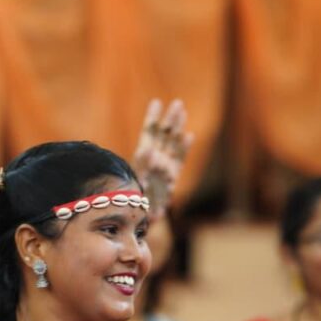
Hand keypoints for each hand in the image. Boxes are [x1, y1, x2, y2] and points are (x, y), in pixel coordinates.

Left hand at [132, 99, 193, 215]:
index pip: (149, 133)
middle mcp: (154, 160)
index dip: (152, 118)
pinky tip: (190, 136)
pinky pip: (179, 160)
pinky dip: (184, 148)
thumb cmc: (131, 201)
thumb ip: (143, 165)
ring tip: (183, 112)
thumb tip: (148, 150)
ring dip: (178, 129)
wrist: (137, 218)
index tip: (156, 103)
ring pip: (172, 144)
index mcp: (142, 158)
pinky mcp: (171, 178)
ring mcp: (163, 168)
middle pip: (163, 135)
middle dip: (170, 119)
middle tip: (177, 103)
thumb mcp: (135, 181)